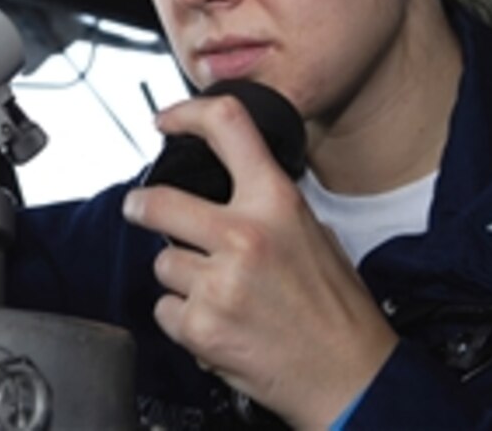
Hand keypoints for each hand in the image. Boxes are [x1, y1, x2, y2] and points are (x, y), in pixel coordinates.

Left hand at [122, 94, 396, 428]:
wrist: (351, 378)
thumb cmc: (337, 310)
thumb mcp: (314, 234)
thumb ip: (267, 206)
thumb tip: (224, 186)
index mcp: (276, 203)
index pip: (227, 126)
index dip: (186, 114)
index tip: (165, 121)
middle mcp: (244, 235)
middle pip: (159, 201)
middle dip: (141, 207)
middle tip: (140, 209)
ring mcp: (219, 282)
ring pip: (163, 263)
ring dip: (181, 278)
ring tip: (221, 294)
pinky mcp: (201, 325)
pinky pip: (165, 308)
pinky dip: (183, 318)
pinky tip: (217, 322)